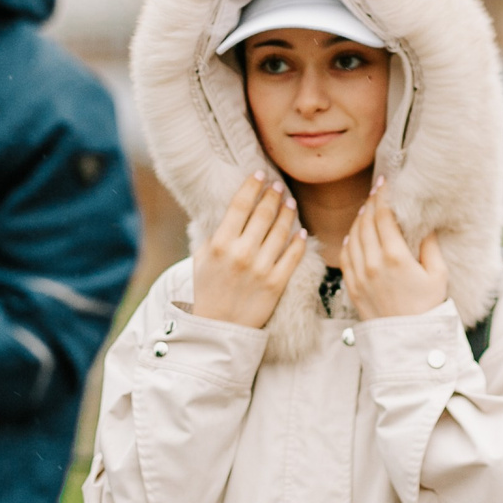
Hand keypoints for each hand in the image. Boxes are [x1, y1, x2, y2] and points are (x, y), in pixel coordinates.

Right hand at [191, 172, 306, 328]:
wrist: (218, 328)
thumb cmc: (207, 290)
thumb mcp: (201, 258)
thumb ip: (213, 233)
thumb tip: (227, 208)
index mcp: (220, 244)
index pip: (240, 205)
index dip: (252, 186)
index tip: (260, 174)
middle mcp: (241, 254)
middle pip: (263, 214)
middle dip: (273, 195)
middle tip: (278, 186)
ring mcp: (261, 269)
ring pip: (281, 231)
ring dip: (287, 213)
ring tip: (290, 202)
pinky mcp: (276, 284)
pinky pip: (293, 256)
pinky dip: (299, 241)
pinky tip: (301, 231)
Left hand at [340, 179, 449, 319]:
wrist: (409, 341)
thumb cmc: (428, 307)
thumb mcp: (438, 274)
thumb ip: (429, 245)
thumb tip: (424, 222)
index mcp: (396, 257)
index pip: (383, 217)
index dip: (383, 196)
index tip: (385, 183)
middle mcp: (373, 264)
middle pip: (365, 222)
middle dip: (370, 203)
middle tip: (376, 191)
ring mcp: (359, 276)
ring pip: (352, 236)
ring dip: (358, 219)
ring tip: (367, 209)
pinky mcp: (351, 287)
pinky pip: (345, 255)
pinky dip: (349, 239)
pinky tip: (355, 233)